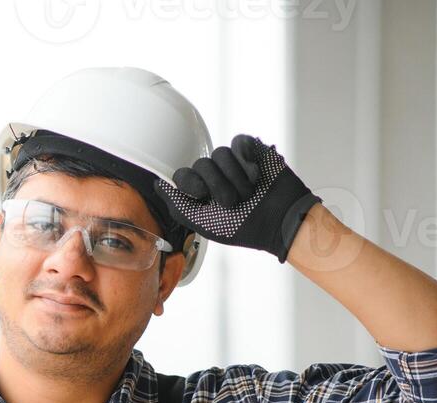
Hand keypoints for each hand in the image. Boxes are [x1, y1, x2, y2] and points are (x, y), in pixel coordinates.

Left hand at [153, 134, 320, 261]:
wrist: (279, 221)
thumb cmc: (242, 227)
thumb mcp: (204, 224)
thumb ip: (178, 206)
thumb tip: (157, 185)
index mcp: (200, 191)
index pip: (182, 174)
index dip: (192, 184)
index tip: (205, 197)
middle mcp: (214, 174)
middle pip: (202, 163)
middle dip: (219, 186)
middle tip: (235, 201)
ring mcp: (232, 161)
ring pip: (220, 153)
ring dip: (236, 177)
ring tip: (250, 192)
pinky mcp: (251, 150)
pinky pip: (239, 141)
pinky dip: (246, 158)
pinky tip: (255, 173)